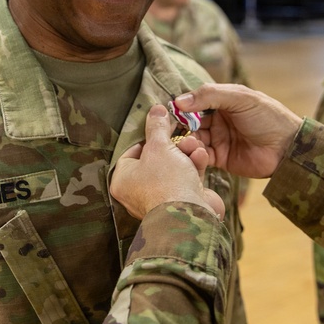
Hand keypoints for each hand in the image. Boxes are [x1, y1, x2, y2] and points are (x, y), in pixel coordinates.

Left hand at [111, 104, 224, 219]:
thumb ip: (157, 126)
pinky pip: (186, 178)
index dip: (148, 137)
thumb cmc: (166, 181)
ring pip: (174, 166)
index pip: (132, 152)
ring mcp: (161, 197)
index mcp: (123, 180)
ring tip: (195, 145)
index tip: (161, 126)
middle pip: (156, 158)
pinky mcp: (182, 200)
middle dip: (174, 144)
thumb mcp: (159, 146)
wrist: (191, 214)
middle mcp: (138, 191)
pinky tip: (201, 157)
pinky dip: (194, 166)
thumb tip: (155, 109)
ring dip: (187, 153)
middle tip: (183, 135)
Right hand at [174, 84, 302, 178]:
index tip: (168, 111)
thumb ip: (209, 96)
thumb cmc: (268, 117)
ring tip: (189, 142)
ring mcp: (218, 139)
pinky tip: (196, 152)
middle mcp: (217, 120)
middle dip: (181, 125)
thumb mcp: (240, 98)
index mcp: (222, 101)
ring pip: (193, 139)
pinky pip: (200, 156)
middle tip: (173, 130)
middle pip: (190, 122)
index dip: (181, 106)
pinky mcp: (220, 158)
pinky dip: (195, 154)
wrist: (287, 148)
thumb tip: (178, 101)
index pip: (194, 102)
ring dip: (187, 140)